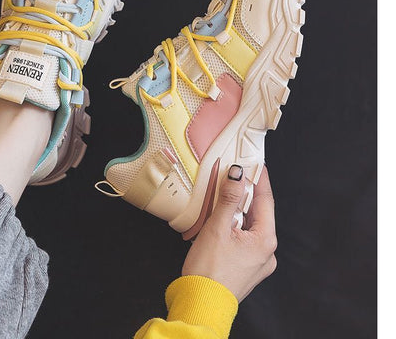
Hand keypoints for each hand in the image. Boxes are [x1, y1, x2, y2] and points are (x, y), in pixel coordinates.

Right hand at [182, 165, 276, 301]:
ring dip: (237, 212)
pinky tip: (221, 223)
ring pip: (249, 227)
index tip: (257, 164)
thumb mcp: (218, 228)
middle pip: (258, 214)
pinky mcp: (246, 268)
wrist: (201, 304)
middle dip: (245, 195)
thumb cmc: (209, 270)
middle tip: (235, 177)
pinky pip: (244, 240)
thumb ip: (228, 199)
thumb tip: (237, 175)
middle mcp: (267, 252)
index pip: (265, 201)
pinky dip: (234, 227)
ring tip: (223, 200)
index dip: (260, 180)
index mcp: (265, 241)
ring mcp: (258, 262)